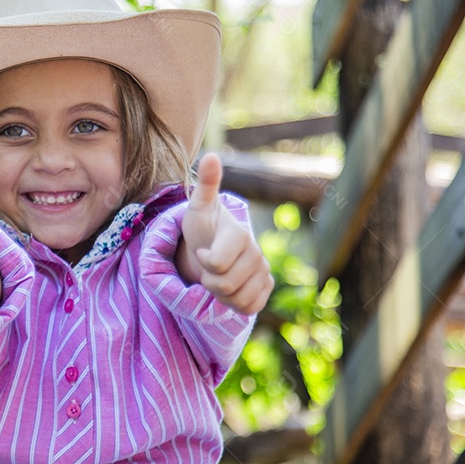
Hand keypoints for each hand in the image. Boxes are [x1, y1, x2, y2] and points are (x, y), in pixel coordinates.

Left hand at [179, 153, 273, 313]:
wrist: (213, 246)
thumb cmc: (203, 226)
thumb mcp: (198, 207)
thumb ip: (206, 185)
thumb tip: (211, 155)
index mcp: (240, 234)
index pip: (216, 264)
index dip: (203, 262)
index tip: (201, 251)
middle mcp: (257, 253)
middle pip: (224, 285)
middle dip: (208, 280)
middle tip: (207, 266)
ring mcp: (263, 271)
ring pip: (237, 299)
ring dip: (220, 294)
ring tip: (217, 276)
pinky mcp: (266, 288)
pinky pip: (250, 308)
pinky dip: (234, 304)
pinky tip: (230, 289)